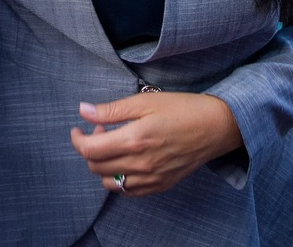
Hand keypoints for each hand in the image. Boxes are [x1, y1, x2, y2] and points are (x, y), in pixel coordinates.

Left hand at [69, 91, 242, 196]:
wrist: (215, 127)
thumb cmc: (181, 109)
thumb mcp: (144, 101)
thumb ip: (111, 110)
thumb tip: (83, 111)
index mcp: (134, 140)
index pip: (90, 150)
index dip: (77, 139)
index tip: (78, 129)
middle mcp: (140, 164)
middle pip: (96, 167)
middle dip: (89, 149)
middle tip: (100, 131)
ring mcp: (151, 179)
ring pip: (109, 182)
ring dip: (103, 165)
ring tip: (113, 146)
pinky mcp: (160, 186)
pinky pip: (128, 191)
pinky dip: (119, 178)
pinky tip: (126, 161)